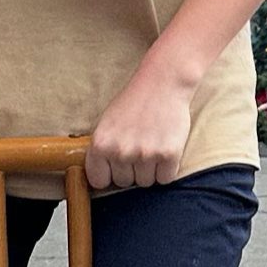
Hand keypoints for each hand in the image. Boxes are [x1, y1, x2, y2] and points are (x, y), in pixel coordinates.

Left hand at [87, 63, 192, 189]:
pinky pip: (165, 179)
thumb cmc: (134, 102)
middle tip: (139, 148)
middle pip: (124, 183)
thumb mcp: (106, 124)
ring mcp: (145, 155)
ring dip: (150, 170)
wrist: (162, 84)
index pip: (99, 181)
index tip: (115, 167)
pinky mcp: (168, 155)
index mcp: (100, 144)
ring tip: (152, 145)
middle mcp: (120, 152)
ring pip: (145, 182)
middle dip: (132, 170)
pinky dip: (167, 169)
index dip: (109, 175)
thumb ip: (102, 151)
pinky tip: (164, 150)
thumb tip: (100, 178)